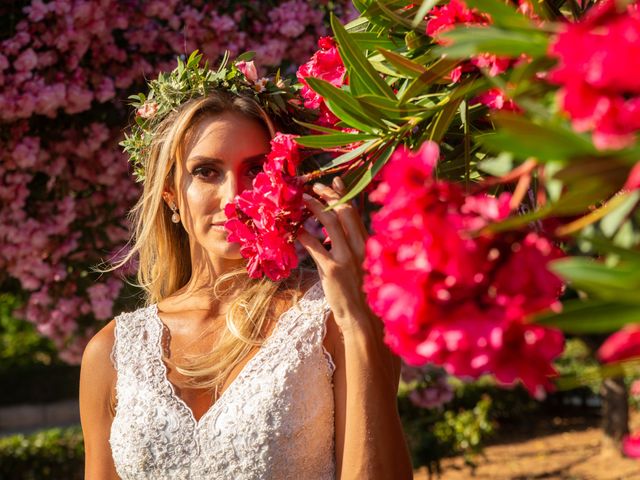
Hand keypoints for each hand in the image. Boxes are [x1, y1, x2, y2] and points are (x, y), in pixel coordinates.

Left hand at [297, 177, 378, 337]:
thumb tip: (337, 230)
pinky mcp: (333, 270)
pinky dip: (305, 236)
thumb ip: (351, 246)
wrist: (362, 317)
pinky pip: (316, 247)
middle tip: (314, 187)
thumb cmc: (361, 292)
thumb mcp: (361, 264)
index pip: (356, 212)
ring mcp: (346, 257)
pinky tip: (297, 230)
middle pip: (343, 211)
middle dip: (328, 195)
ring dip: (315, 208)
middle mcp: (359, 246)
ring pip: (330, 223)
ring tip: (303, 201)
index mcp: (367, 243)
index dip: (344, 194)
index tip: (335, 181)